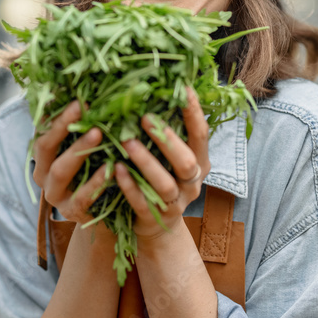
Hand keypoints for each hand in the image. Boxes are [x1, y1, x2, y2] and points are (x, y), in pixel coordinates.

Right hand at [31, 100, 111, 224]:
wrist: (105, 215)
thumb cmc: (96, 173)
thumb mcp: (88, 149)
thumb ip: (84, 127)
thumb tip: (89, 91)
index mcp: (43, 155)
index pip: (42, 128)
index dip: (54, 111)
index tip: (70, 93)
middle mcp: (43, 173)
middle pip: (45, 146)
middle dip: (62, 125)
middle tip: (81, 106)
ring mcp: (55, 195)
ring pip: (61, 170)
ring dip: (79, 149)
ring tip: (98, 133)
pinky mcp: (71, 212)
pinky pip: (81, 196)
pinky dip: (95, 181)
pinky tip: (111, 168)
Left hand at [116, 86, 209, 241]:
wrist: (159, 228)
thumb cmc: (164, 180)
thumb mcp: (174, 158)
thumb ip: (172, 133)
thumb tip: (161, 91)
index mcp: (200, 163)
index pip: (201, 135)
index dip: (194, 113)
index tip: (183, 89)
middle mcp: (191, 184)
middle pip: (186, 162)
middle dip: (167, 139)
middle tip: (144, 117)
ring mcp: (173, 203)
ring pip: (164, 183)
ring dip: (146, 161)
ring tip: (126, 142)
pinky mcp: (154, 218)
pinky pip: (142, 202)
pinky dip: (129, 186)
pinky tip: (116, 170)